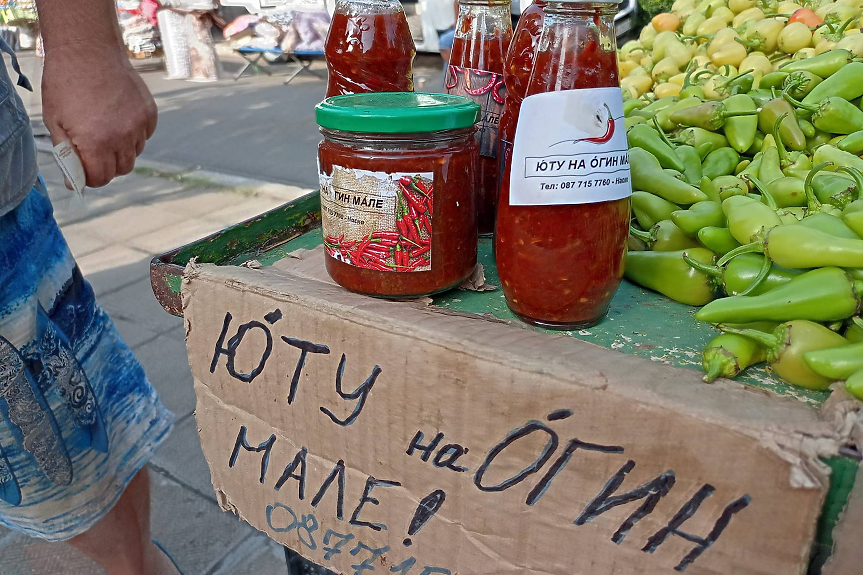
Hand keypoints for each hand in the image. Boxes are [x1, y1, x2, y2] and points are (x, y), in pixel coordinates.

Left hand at [41, 47, 156, 187]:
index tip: (85, 170)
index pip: (101, 178)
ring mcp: (139, 125)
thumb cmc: (65, 83)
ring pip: (134, 153)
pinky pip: (145, 135)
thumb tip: (74, 180)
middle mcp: (122, 138)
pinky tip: (119, 117)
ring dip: (121, 150)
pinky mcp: (149, 113)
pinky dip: (134, 134)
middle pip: (121, 169)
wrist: (88, 50)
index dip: (90, 178)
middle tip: (94, 150)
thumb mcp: (54, 120)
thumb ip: (66, 153)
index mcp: (96, 143)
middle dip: (106, 165)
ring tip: (106, 129)